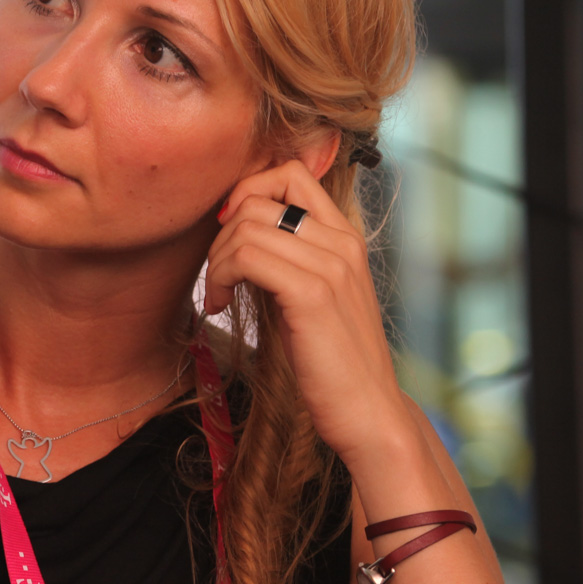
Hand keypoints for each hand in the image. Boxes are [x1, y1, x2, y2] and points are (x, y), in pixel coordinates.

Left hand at [204, 160, 411, 472]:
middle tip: (218, 275)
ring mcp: (330, 266)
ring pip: (246, 225)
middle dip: (222, 233)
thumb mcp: (310, 293)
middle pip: (260, 197)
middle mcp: (341, 242)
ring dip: (216, 259)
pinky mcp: (312, 294)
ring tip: (217, 293)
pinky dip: (220, 276)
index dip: (248, 191)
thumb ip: (287, 257)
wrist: (366, 410)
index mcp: (344, 236)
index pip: (291, 173)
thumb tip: (236, 229)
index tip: (228, 232)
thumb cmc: (330, 358)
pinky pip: (247, 256)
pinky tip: (218, 304)